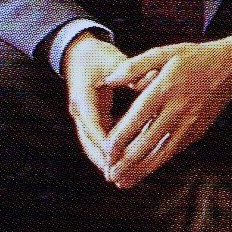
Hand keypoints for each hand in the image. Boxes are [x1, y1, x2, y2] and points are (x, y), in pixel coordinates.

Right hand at [61, 33, 127, 177]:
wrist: (79, 52)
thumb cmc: (97, 55)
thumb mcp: (113, 59)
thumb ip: (131, 72)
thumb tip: (151, 81)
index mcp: (83, 98)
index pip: (92, 125)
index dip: (104, 143)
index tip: (116, 158)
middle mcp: (79, 111)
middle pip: (89, 142)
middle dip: (103, 161)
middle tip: (117, 178)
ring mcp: (82, 116)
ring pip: (91, 145)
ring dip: (103, 162)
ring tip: (119, 179)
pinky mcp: (88, 119)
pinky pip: (96, 139)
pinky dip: (106, 152)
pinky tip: (119, 164)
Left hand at [98, 33, 231, 188]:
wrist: (230, 68)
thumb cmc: (191, 58)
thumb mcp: (162, 53)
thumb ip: (132, 66)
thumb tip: (107, 80)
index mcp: (164, 89)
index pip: (137, 118)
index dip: (121, 137)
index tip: (105, 151)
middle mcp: (176, 110)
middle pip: (148, 142)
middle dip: (127, 162)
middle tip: (109, 174)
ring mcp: (188, 124)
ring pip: (161, 153)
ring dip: (141, 170)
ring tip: (122, 183)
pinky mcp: (195, 132)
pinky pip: (173, 151)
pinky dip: (157, 164)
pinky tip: (143, 173)